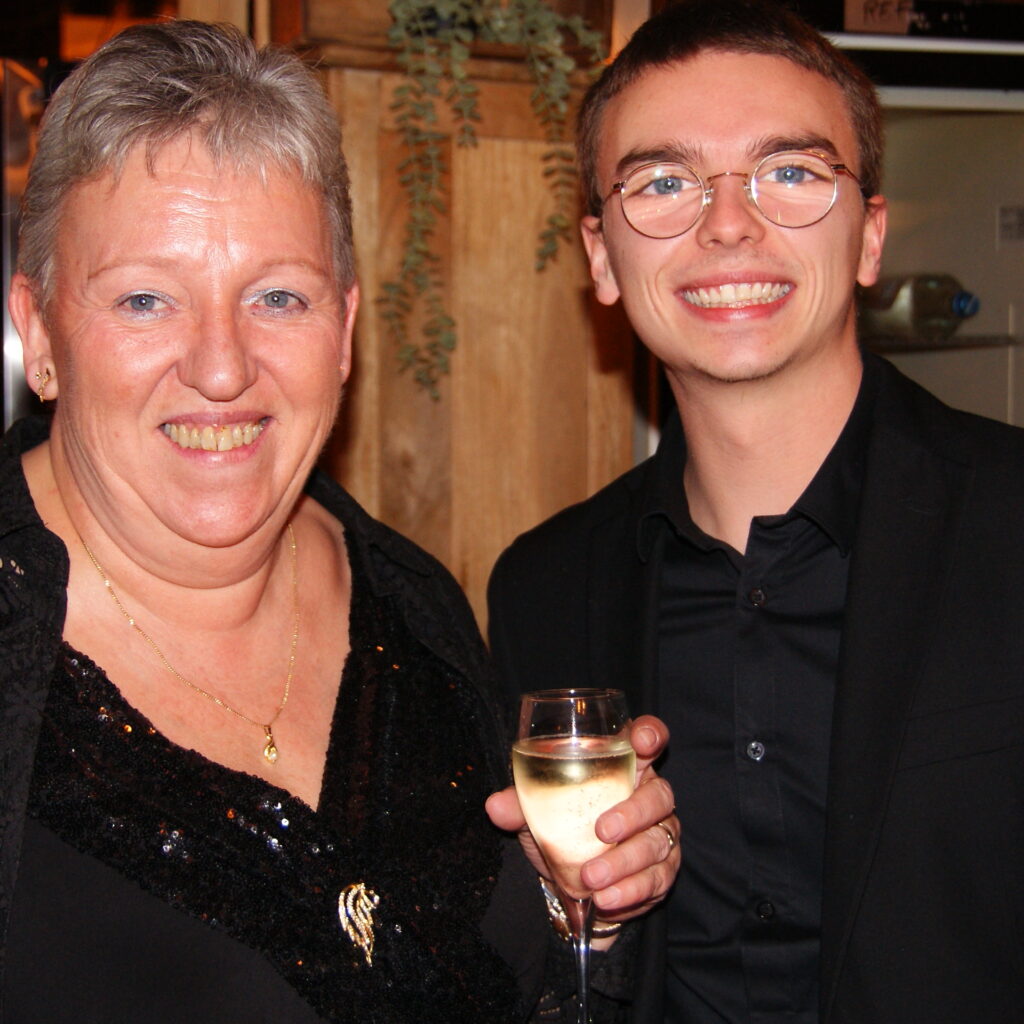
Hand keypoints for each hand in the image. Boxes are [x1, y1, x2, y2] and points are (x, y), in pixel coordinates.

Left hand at [486, 714, 678, 924]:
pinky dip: (631, 890)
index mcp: (625, 767)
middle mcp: (650, 796)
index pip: (648, 739)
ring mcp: (661, 834)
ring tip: (592, 877)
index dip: (650, 735)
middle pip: (658, 796)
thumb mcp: (538, 811)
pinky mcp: (663, 871)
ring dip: (624, 862)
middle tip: (602, 831)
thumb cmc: (562, 825)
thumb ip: (520, 803)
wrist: (570, 879)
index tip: (642, 742)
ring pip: (657, 842)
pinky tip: (607, 898)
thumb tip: (495, 805)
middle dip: (633, 814)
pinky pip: (656, 880)